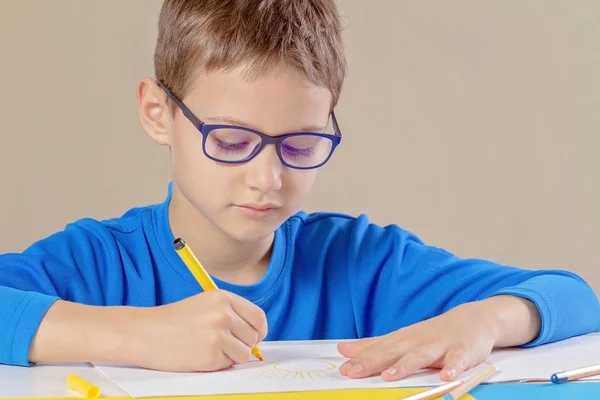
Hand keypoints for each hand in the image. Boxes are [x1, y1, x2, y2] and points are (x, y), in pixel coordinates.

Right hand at [130, 290, 267, 371]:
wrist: (144, 333)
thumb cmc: (174, 321)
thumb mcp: (205, 304)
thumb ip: (231, 313)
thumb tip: (256, 334)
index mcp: (223, 297)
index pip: (258, 317)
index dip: (258, 330)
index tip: (253, 337)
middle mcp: (223, 314)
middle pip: (253, 337)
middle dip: (243, 344)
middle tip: (222, 344)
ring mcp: (218, 335)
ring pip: (244, 353)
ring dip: (231, 356)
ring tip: (209, 349)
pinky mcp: (211, 355)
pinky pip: (229, 364)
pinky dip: (218, 364)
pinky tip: (200, 355)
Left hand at [338, 300, 498, 381]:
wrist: (473, 319)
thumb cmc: (433, 333)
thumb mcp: (402, 338)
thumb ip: (374, 346)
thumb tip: (344, 349)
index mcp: (403, 339)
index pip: (378, 349)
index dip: (361, 359)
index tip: (344, 369)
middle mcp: (418, 341)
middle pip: (393, 351)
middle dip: (373, 361)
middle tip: (354, 372)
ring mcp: (441, 346)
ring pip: (421, 356)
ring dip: (405, 365)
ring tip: (389, 376)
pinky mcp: (463, 352)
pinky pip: (458, 361)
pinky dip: (453, 368)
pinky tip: (446, 377)